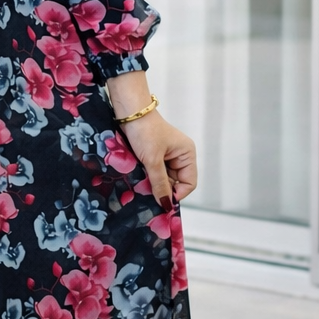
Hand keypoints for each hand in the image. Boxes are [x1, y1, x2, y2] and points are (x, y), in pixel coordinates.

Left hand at [105, 76, 196, 211]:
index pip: (189, 183)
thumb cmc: (145, 131)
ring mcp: (167, 156)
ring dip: (154, 183)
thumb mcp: (152, 160)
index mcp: (187, 154)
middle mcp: (180, 156)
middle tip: (148, 192)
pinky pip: (155, 172)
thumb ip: (159, 183)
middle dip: (163, 188)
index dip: (177, 193)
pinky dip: (148, 176)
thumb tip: (165, 204)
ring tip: (142, 183)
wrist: (129, 113)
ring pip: (164, 179)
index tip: (161, 199)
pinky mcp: (155, 155)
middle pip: (176, 182)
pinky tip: (140, 178)